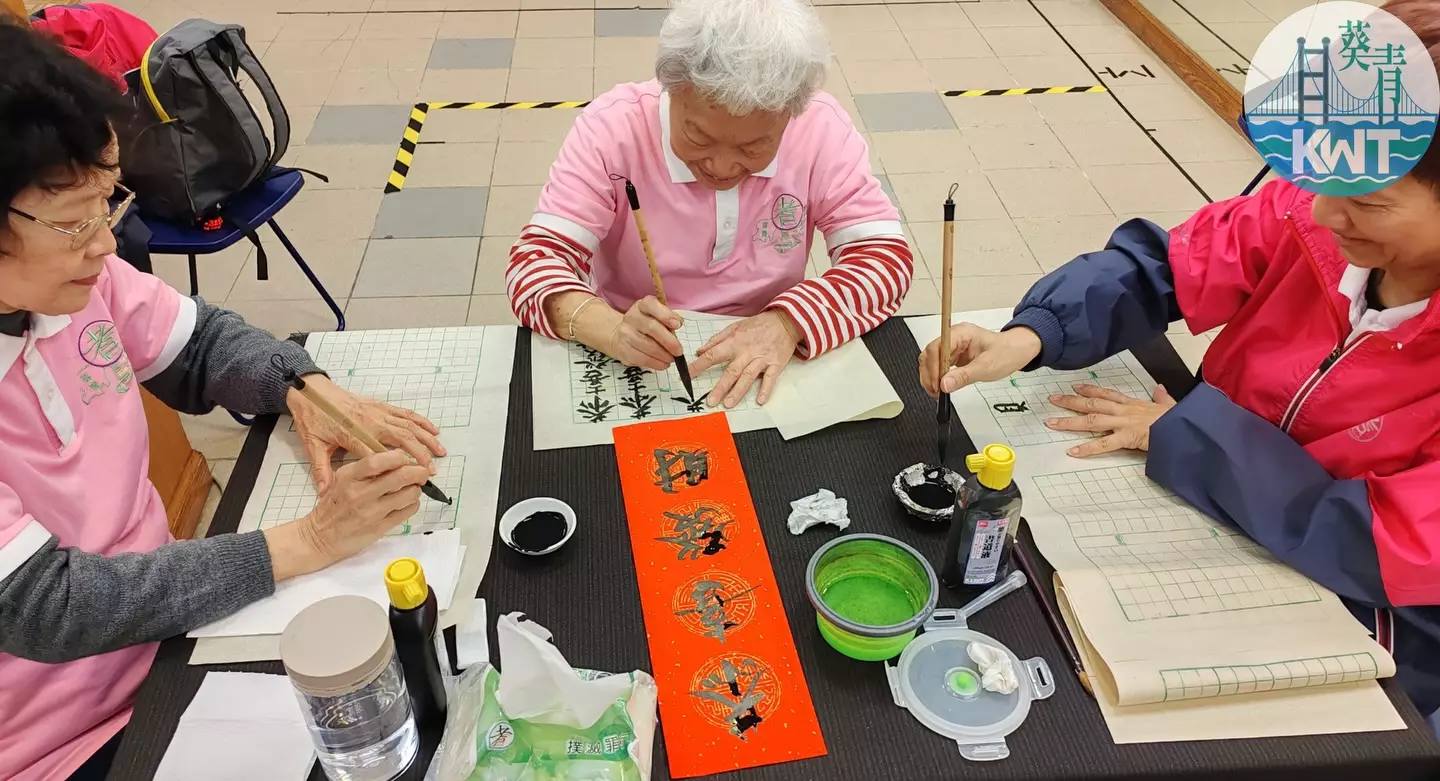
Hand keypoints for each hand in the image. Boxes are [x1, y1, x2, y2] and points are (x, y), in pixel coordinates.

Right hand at [265, 451, 431, 579]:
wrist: (319, 537)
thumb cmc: (333, 505)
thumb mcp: (342, 480)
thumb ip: (366, 469)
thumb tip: (397, 460)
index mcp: (350, 477)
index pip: (380, 460)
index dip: (399, 457)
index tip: (405, 458)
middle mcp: (361, 493)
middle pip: (401, 476)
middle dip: (418, 472)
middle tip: (422, 473)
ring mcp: (372, 512)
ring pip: (409, 494)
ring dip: (417, 489)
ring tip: (413, 489)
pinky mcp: (380, 528)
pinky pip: (407, 512)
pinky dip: (413, 504)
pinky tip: (407, 503)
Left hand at [288, 374, 444, 492]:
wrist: (311, 391)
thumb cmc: (313, 418)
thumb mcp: (313, 445)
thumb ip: (321, 470)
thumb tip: (324, 493)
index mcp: (353, 434)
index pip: (378, 454)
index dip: (395, 468)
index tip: (409, 481)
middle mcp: (370, 422)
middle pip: (401, 438)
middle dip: (419, 454)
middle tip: (430, 471)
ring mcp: (378, 412)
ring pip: (408, 425)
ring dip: (426, 438)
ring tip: (440, 452)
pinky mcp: (381, 405)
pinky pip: (406, 413)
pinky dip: (421, 421)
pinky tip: (433, 430)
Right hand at [610, 295, 683, 370]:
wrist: (621, 336)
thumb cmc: (647, 325)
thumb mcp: (657, 317)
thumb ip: (668, 319)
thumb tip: (678, 324)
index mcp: (642, 305)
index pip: (651, 305)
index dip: (665, 315)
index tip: (677, 325)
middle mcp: (631, 317)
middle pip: (652, 328)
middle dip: (669, 341)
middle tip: (679, 351)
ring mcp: (625, 334)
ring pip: (648, 346)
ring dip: (664, 355)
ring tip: (672, 359)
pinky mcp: (623, 350)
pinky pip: (643, 359)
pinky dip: (657, 363)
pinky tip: (664, 364)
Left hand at [688, 310, 798, 406]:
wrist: (786, 320)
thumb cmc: (758, 325)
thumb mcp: (735, 326)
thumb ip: (716, 340)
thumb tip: (699, 351)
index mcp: (735, 343)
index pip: (713, 355)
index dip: (700, 365)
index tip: (688, 375)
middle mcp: (747, 352)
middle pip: (731, 372)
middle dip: (720, 387)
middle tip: (710, 401)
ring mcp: (762, 359)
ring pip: (748, 377)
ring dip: (738, 392)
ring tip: (728, 404)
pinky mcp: (776, 364)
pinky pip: (770, 379)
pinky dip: (765, 389)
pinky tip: (760, 400)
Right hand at [919, 324, 1041, 396]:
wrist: (1017, 351)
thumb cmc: (1006, 352)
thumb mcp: (986, 367)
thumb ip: (964, 376)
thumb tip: (944, 384)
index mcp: (961, 333)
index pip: (937, 347)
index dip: (933, 367)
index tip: (936, 384)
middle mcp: (954, 338)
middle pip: (930, 354)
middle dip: (929, 374)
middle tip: (934, 391)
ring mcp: (953, 347)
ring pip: (931, 361)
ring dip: (930, 377)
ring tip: (936, 393)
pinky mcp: (954, 356)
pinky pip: (939, 366)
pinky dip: (937, 378)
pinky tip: (941, 388)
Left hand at [1045, 384, 1176, 456]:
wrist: (1186, 428)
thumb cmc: (1178, 420)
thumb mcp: (1169, 405)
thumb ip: (1162, 397)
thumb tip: (1159, 388)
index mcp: (1133, 404)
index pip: (1107, 393)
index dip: (1090, 389)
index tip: (1075, 386)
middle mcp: (1124, 411)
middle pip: (1093, 403)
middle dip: (1071, 401)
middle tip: (1053, 399)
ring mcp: (1124, 423)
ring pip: (1092, 420)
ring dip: (1070, 421)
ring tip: (1052, 423)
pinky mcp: (1128, 437)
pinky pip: (1103, 444)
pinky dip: (1087, 448)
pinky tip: (1072, 451)